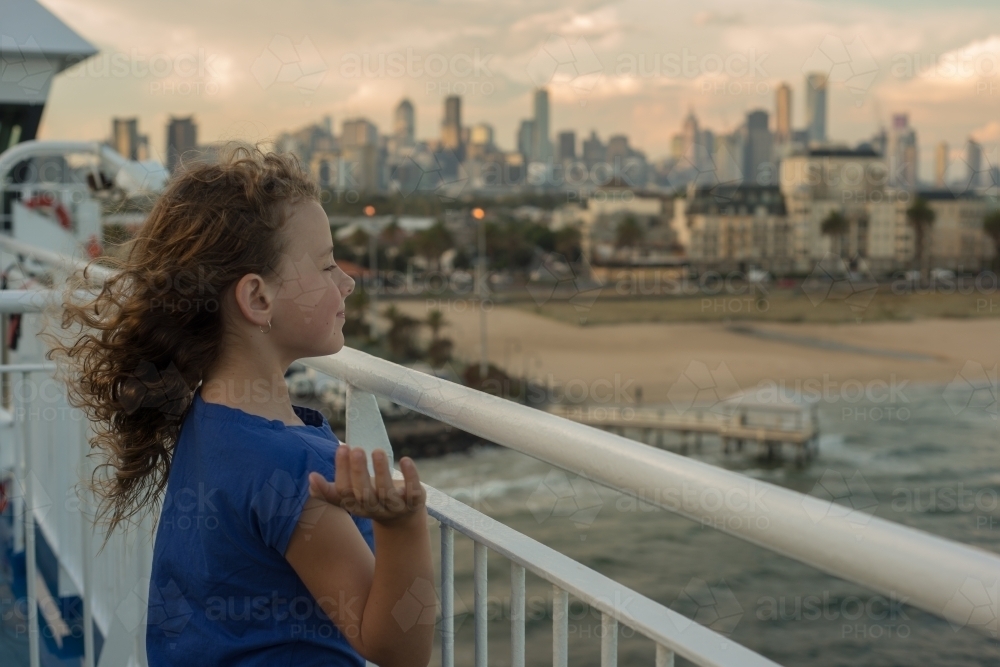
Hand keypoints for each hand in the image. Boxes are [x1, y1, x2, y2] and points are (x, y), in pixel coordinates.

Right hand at [308, 444, 425, 526]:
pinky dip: (411, 476)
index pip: (344, 492)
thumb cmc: (370, 498)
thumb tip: (311, 478)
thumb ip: (331, 490)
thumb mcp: (351, 496)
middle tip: (356, 449)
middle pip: (363, 494)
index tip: (342, 448)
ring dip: (381, 471)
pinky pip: (413, 492)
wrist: (401, 517)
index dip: (342, 472)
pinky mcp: (414, 502)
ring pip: (386, 492)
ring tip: (377, 451)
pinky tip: (405, 460)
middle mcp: (374, 509)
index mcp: (355, 506)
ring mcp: (395, 507)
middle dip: (359, 471)